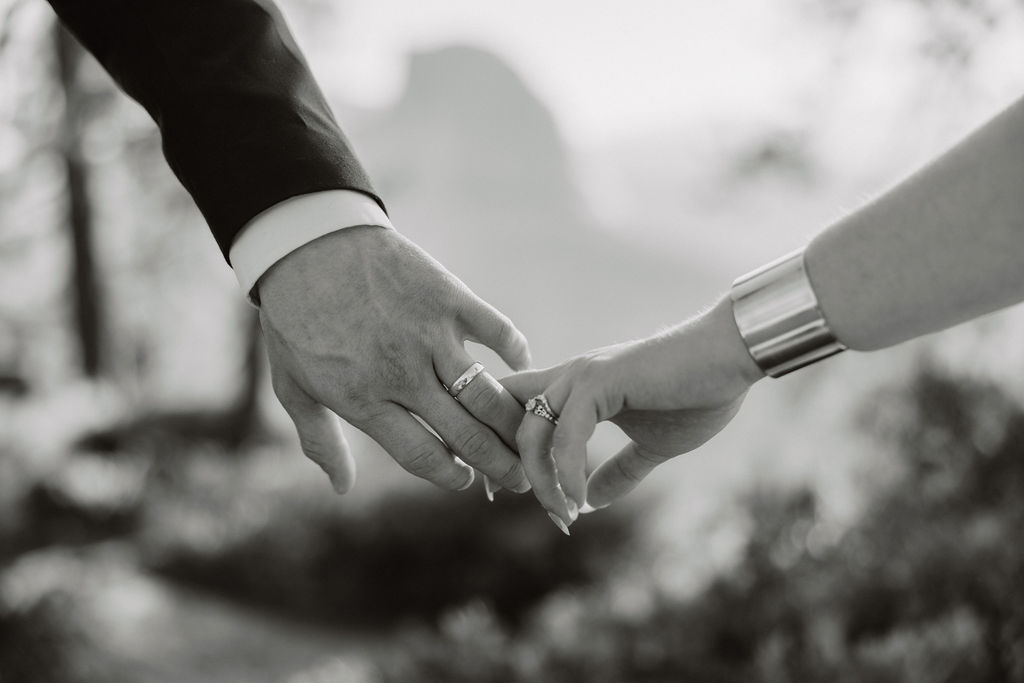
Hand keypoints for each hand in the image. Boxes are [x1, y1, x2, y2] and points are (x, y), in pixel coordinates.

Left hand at [257, 225, 531, 493]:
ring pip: (487, 394)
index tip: (464, 482)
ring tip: (530, 438)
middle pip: (465, 434)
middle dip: (499, 464)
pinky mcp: (450, 298)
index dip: (449, 476)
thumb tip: (341, 488)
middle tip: (519, 480)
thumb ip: (319, 440)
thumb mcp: (292, 385)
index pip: (422, 455)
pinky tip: (523, 367)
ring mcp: (431, 334)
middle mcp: (403, 373)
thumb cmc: (295, 319)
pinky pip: (498, 331)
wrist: (306, 244)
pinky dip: (517, 351)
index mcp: (364, 400)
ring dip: (515, 423)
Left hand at [501, 296, 763, 528]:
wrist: (731, 360)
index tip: (505, 494)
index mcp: (574, 388)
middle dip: (508, 472)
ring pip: (530, 433)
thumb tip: (591, 502)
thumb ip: (619, 471)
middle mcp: (567, 377)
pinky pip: (566, 435)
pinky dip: (567, 472)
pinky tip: (579, 500)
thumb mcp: (651, 446)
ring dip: (541, 482)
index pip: (514, 412)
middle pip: (507, 425)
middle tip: (547, 514)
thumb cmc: (697, 395)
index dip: (501, 450)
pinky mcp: (600, 380)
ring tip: (565, 515)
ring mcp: (580, 376)